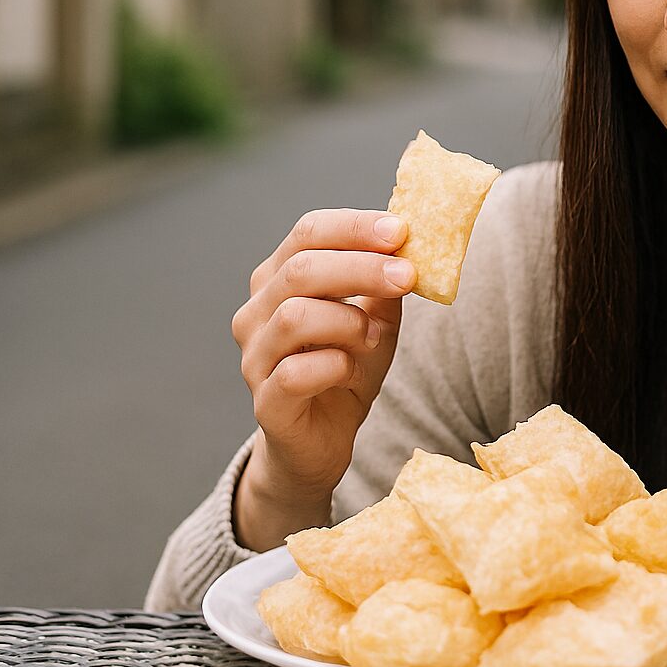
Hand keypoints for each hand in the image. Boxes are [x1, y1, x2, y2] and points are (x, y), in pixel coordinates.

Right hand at [230, 209, 413, 545]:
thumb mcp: (375, 320)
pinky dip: (334, 364)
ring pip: (295, 317)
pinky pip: (295, 372)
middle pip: (301, 270)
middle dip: (361, 267)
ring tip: (373, 336)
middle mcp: (256, 313)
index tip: (401, 230)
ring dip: (348, 320)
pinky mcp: (265, 401)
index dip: (354, 227)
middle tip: (407, 275)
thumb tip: (411, 247)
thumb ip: (385, 286)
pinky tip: (350, 369)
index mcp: (279, 280)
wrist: (321, 440)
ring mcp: (255, 357)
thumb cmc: (345, 368)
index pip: (307, 233)